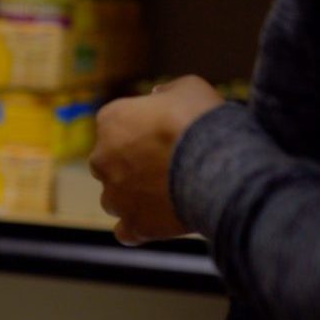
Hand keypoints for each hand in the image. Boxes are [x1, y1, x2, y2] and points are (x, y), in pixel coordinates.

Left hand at [90, 75, 223, 244]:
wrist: (217, 164)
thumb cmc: (202, 121)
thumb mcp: (188, 88)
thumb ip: (167, 92)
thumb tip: (157, 95)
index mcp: (111, 120)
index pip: (116, 123)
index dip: (141, 128)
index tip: (164, 132)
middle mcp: (102, 158)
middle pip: (110, 162)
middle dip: (131, 163)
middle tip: (166, 164)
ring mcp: (115, 195)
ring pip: (114, 198)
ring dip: (132, 196)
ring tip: (165, 195)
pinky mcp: (133, 224)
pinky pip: (126, 232)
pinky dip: (138, 228)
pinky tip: (155, 223)